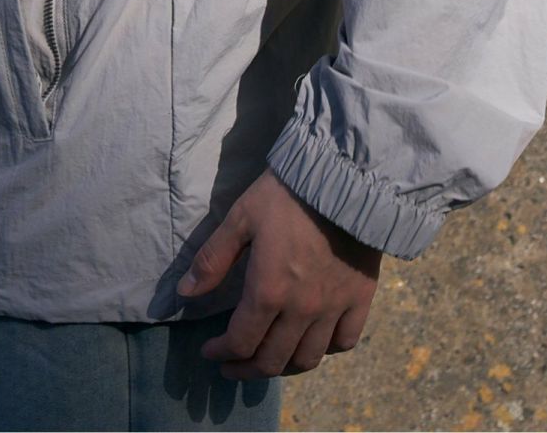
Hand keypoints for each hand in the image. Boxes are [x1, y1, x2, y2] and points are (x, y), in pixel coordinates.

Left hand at [176, 167, 380, 379]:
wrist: (344, 177)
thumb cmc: (286, 194)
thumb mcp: (241, 218)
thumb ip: (213, 259)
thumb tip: (185, 293)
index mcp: (268, 291)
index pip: (241, 342)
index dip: (222, 353)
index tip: (210, 351)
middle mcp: (302, 310)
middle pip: (272, 360)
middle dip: (247, 369)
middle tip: (232, 366)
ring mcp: (334, 308)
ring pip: (308, 358)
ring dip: (283, 366)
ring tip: (269, 359)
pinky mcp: (360, 299)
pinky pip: (344, 341)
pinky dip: (326, 349)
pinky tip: (314, 341)